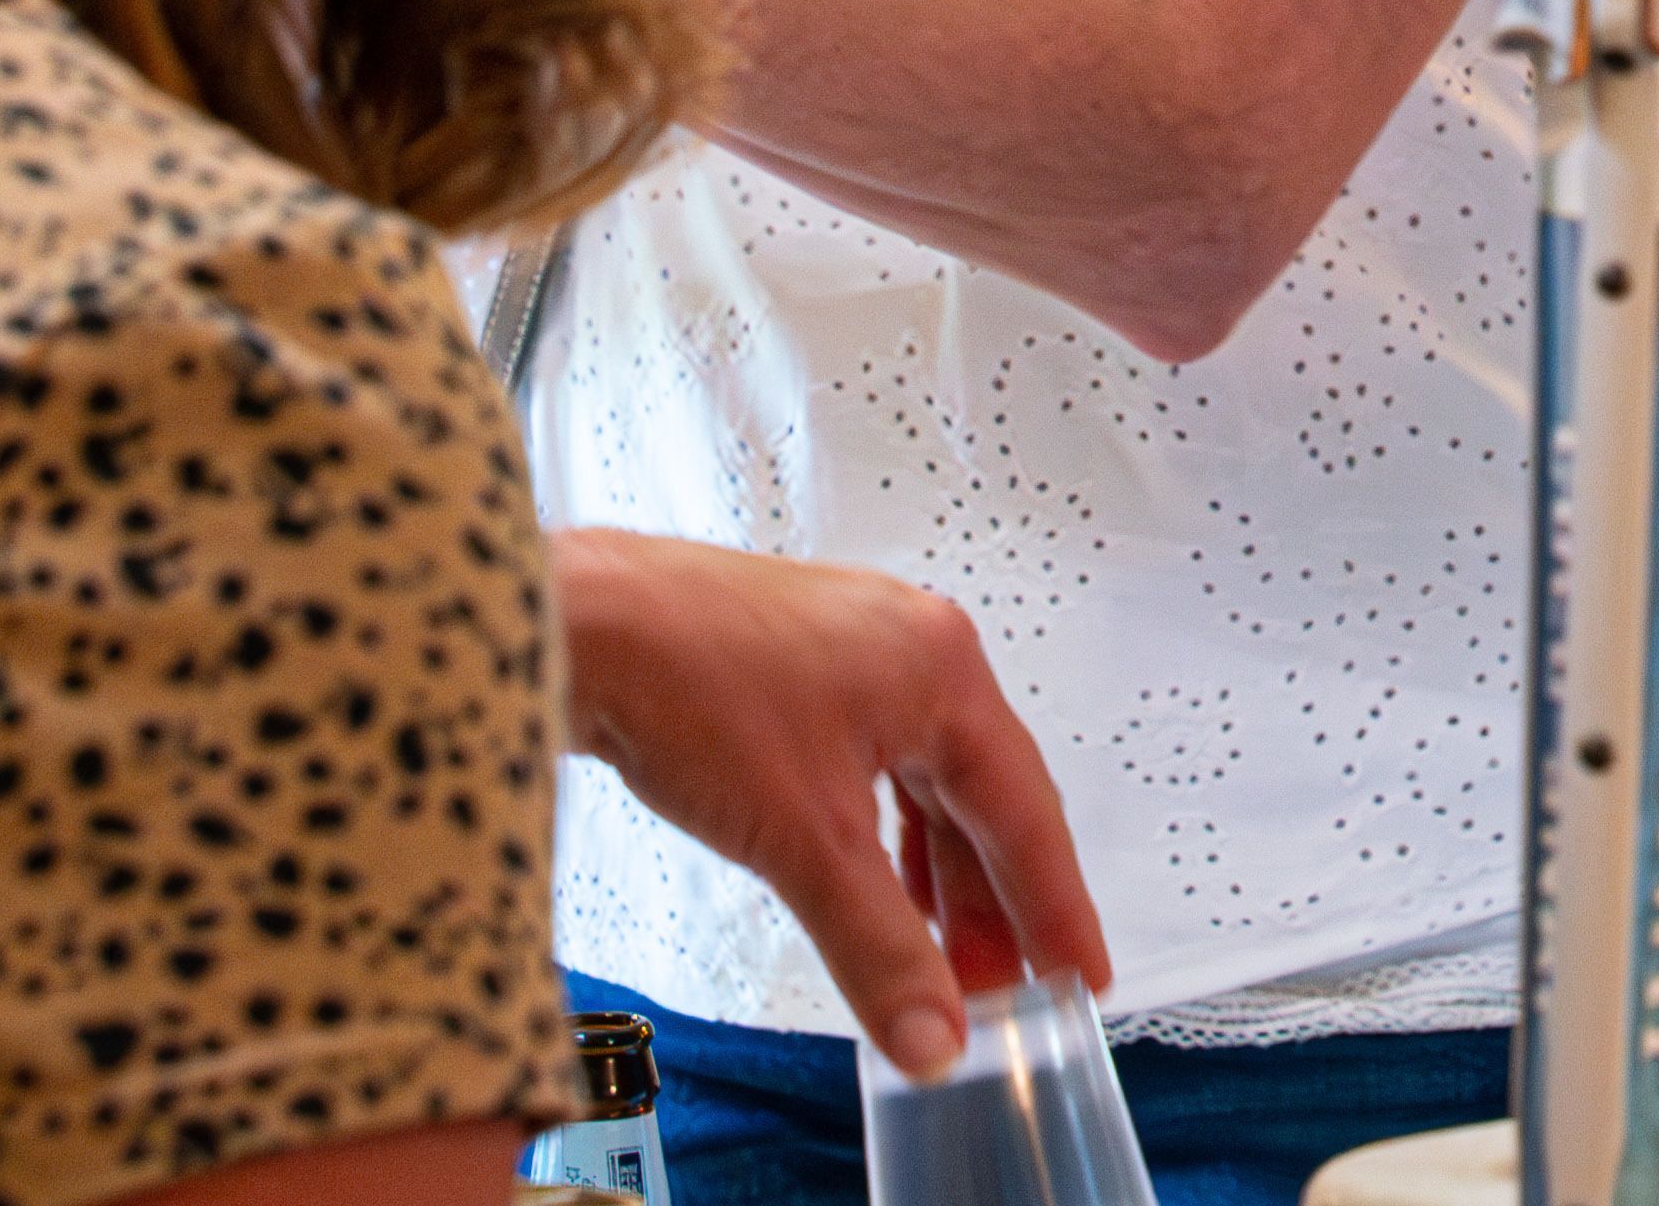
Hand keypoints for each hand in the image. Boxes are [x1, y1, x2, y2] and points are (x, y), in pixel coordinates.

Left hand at [548, 531, 1108, 1073]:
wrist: (578, 624)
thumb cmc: (689, 686)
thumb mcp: (803, 839)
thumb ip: (878, 947)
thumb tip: (933, 1035)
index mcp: (940, 667)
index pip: (1024, 810)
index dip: (1055, 906)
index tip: (1081, 973)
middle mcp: (909, 644)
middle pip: (977, 795)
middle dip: (989, 904)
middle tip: (1001, 992)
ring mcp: (851, 647)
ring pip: (919, 781)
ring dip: (933, 876)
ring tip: (939, 958)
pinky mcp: (796, 665)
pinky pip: (869, 762)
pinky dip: (881, 836)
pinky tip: (871, 885)